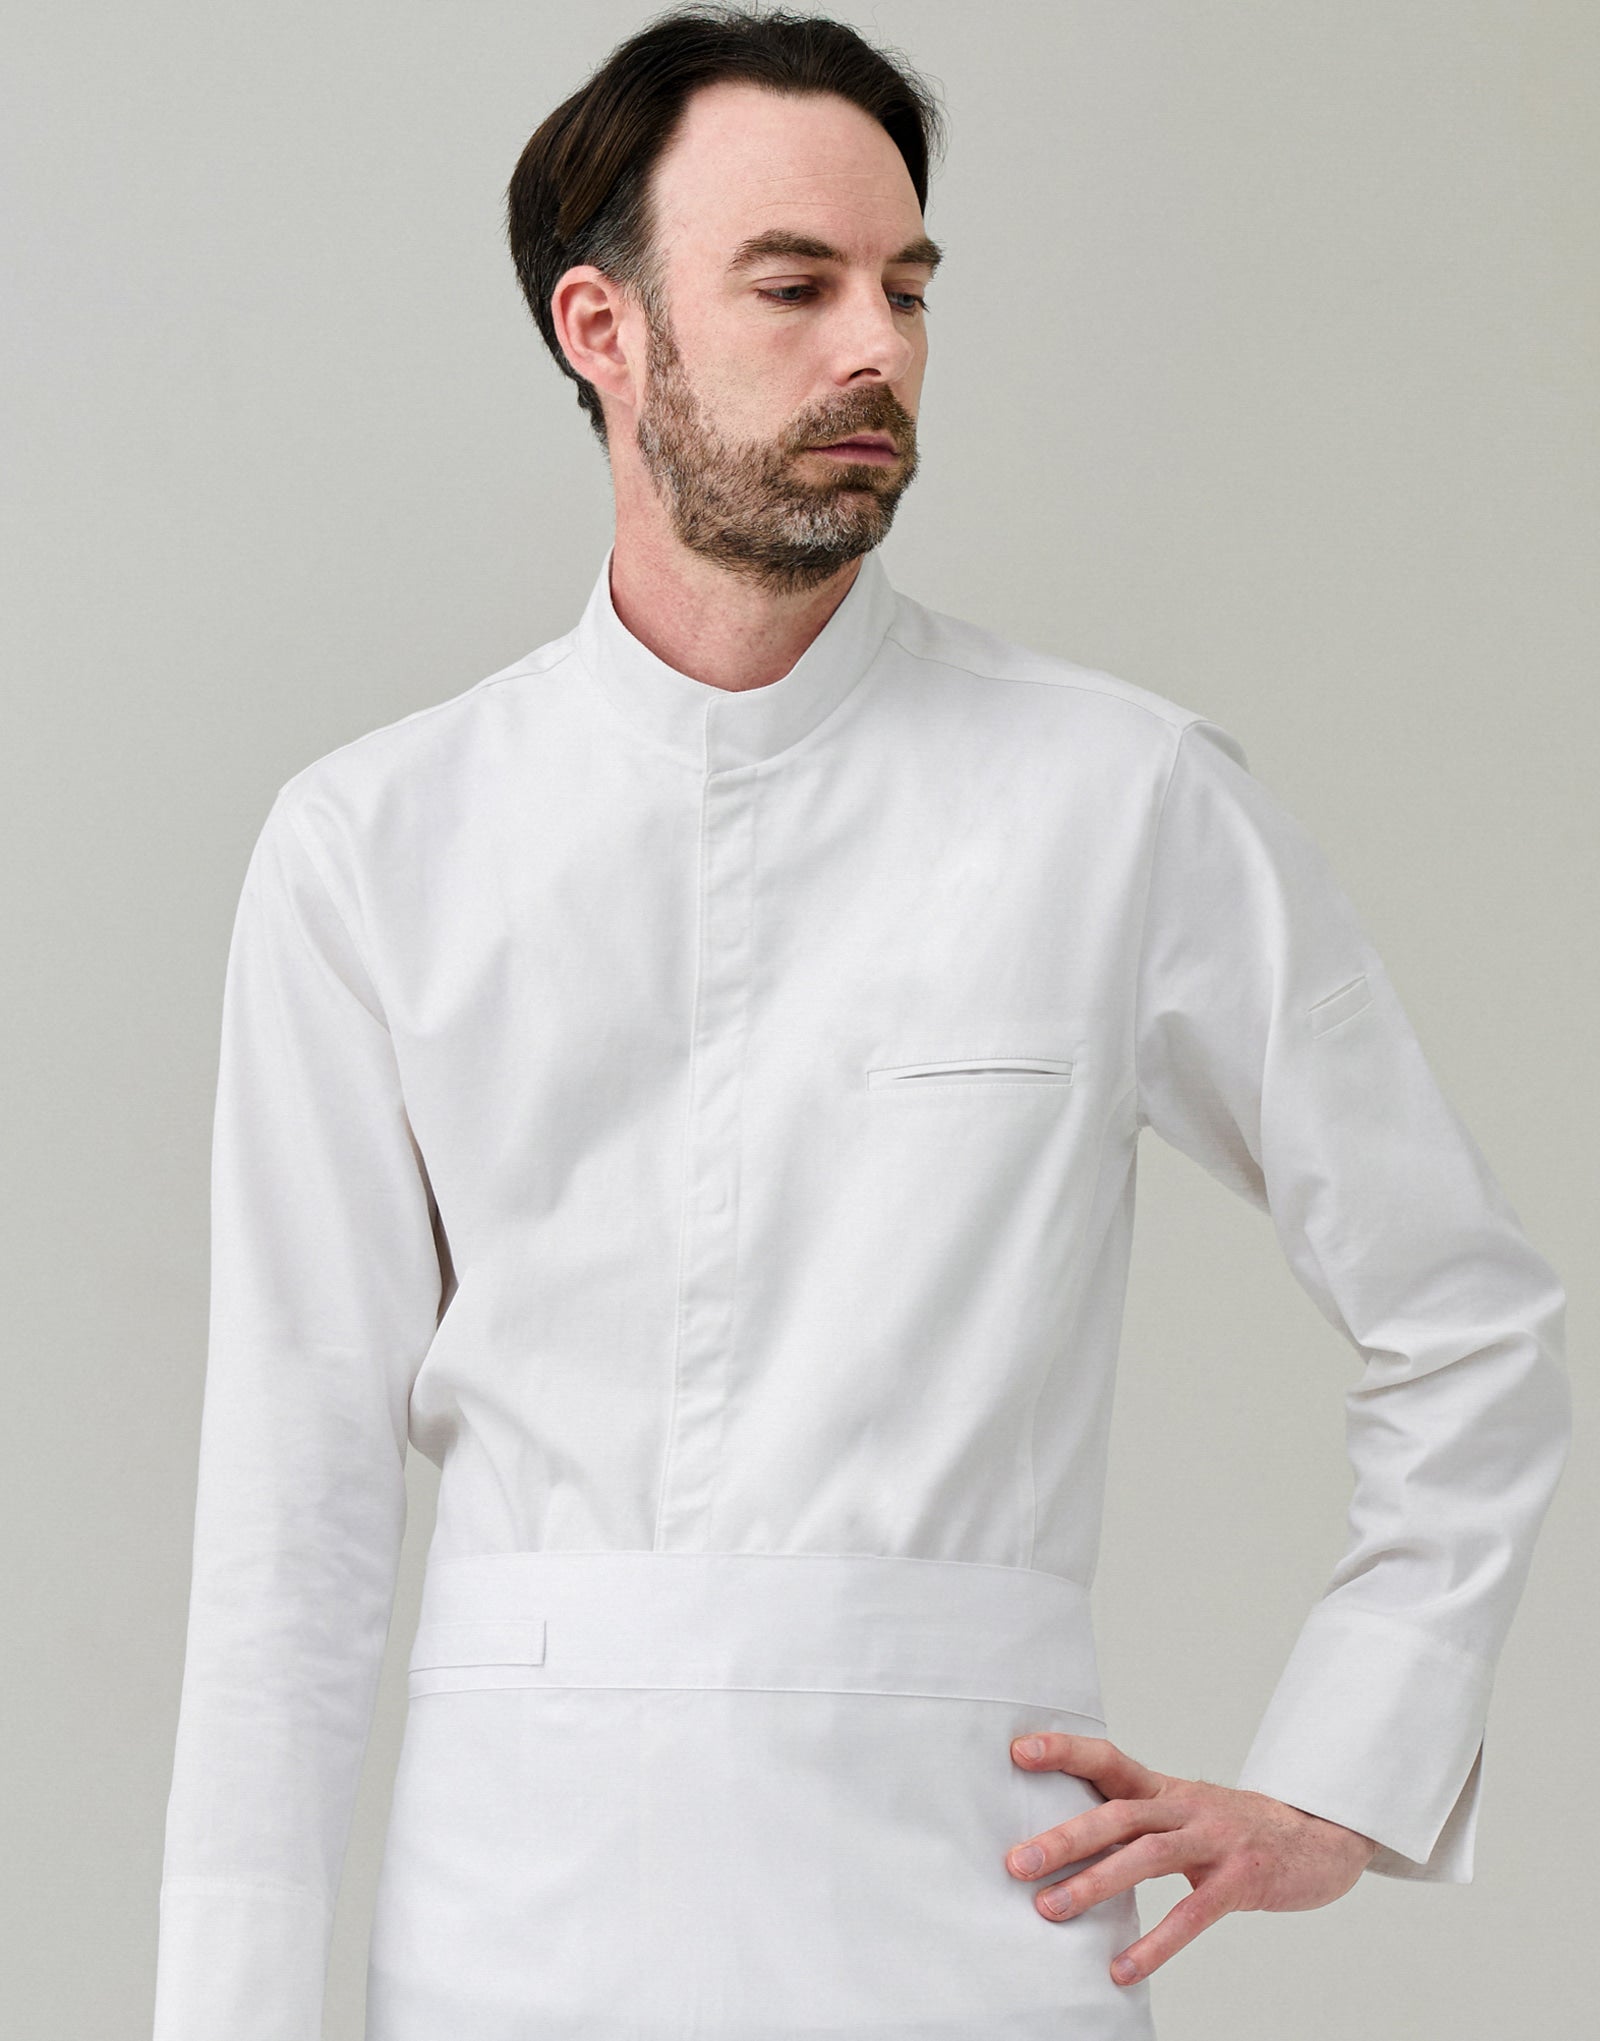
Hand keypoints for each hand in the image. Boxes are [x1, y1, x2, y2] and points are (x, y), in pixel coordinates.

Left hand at [1004, 1732, 1377, 1986]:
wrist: (1321, 1838)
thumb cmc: (1237, 1831)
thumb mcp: (1187, 1813)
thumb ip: (1139, 1822)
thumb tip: (1069, 1842)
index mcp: (1167, 1789)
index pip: (1109, 1760)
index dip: (1066, 1752)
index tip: (1019, 1753)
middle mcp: (1186, 1806)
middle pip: (1117, 1814)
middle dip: (1063, 1838)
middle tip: (1016, 1863)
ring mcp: (1215, 1840)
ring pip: (1146, 1856)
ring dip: (1095, 1884)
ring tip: (1050, 1909)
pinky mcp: (1242, 1879)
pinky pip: (1192, 1914)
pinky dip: (1154, 1942)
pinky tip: (1122, 1968)